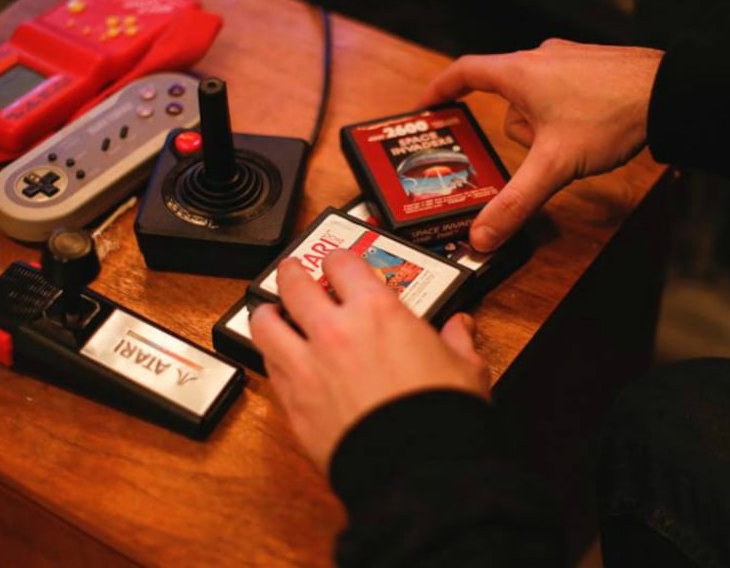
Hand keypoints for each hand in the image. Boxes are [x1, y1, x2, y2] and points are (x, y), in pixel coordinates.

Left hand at [249, 250, 489, 473]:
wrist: (414, 469)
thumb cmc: (439, 417)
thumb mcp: (464, 369)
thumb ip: (457, 341)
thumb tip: (460, 328)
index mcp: (377, 311)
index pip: (342, 263)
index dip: (339, 261)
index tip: (340, 265)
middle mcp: (334, 330)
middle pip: (294, 283)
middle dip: (292, 274)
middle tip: (294, 273)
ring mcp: (306, 365)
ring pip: (265, 323)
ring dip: (268, 313)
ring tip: (271, 313)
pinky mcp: (292, 402)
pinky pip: (268, 366)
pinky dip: (271, 357)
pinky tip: (279, 359)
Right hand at [418, 38, 662, 251]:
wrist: (673, 92)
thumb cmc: (611, 115)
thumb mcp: (555, 165)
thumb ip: (515, 202)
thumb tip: (482, 235)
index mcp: (519, 71)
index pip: (464, 72)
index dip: (440, 89)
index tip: (426, 105)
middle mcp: (540, 57)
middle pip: (507, 97)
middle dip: (519, 133)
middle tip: (538, 157)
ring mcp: (570, 58)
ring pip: (538, 98)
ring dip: (548, 127)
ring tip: (577, 146)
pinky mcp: (595, 66)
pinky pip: (565, 92)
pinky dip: (569, 115)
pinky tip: (593, 132)